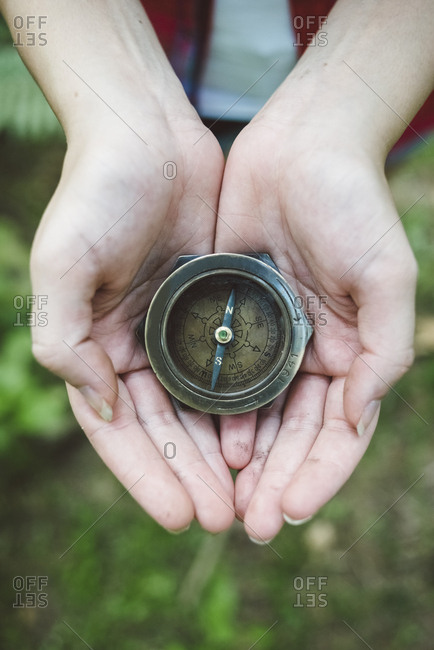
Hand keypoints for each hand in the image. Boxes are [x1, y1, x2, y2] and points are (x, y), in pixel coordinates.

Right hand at [30, 107, 235, 532]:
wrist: (148, 136)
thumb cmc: (98, 193)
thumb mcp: (64, 263)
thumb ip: (63, 338)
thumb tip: (102, 405)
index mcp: (93, 346)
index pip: (118, 429)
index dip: (146, 476)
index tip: (180, 516)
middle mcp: (132, 346)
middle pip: (163, 430)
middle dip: (189, 477)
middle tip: (223, 520)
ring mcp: (173, 331)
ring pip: (198, 410)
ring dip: (216, 457)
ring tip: (244, 498)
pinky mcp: (209, 310)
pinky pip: (227, 368)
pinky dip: (239, 407)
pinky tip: (259, 440)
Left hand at [215, 98, 416, 541]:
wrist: (300, 147)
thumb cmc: (352, 204)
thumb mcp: (384, 275)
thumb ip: (382, 349)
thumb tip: (360, 416)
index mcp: (353, 351)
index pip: (340, 433)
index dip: (320, 476)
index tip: (291, 512)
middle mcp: (314, 354)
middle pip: (296, 436)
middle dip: (277, 481)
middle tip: (251, 524)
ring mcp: (273, 339)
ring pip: (261, 417)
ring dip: (248, 462)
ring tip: (226, 500)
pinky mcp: (235, 317)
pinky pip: (227, 376)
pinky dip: (221, 415)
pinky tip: (210, 444)